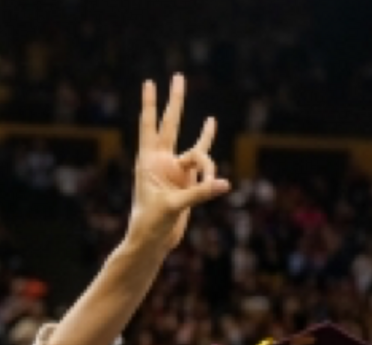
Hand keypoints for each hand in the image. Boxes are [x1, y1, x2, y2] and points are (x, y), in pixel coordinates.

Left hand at [128, 74, 230, 250]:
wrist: (153, 241)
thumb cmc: (152, 224)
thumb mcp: (173, 207)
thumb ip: (199, 194)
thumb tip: (223, 184)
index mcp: (148, 162)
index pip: (148, 126)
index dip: (149, 104)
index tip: (149, 82)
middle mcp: (161, 161)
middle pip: (170, 124)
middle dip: (174, 101)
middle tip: (178, 76)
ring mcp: (175, 169)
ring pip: (196, 149)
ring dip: (206, 142)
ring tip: (212, 123)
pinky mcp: (187, 181)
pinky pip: (204, 165)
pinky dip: (211, 163)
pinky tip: (212, 135)